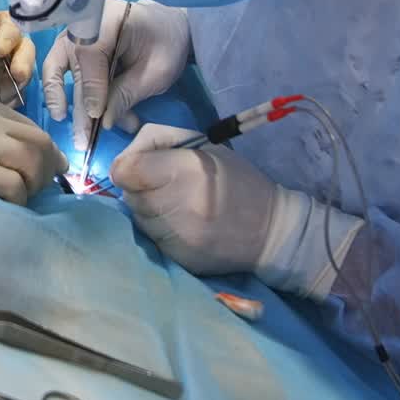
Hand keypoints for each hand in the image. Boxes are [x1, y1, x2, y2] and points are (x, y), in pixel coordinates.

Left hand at [0, 12, 35, 104]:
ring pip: (25, 70)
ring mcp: (6, 67)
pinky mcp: (7, 88)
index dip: (8, 34)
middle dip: (24, 60)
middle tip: (18, 75)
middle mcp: (1, 45)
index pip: (7, 22)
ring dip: (18, 83)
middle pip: (24, 47)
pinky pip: (17, 92)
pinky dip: (12, 98)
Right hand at [0, 91, 67, 204]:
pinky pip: (14, 186)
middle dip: (48, 167)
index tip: (46, 169)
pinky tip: (7, 206)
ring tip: (24, 199)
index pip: (28, 125)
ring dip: (35, 184)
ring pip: (32, 162)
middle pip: (38, 142)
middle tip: (45, 188)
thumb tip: (14, 157)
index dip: (43, 150)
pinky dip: (18, 199)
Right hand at [42, 0, 190, 151]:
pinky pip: (56, 69)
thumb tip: (103, 121)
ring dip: (61, 101)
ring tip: (73, 131)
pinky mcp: (70, 47)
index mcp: (107, 18)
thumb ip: (128, 92)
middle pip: (74, 68)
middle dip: (80, 108)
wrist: (168, 27)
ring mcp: (73, 34)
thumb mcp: (157, 71)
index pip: (91, 54)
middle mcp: (82, 22)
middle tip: (84, 141)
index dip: (94, 89)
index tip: (98, 118)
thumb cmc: (166, 44)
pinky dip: (58, 92)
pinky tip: (64, 113)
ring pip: (55, 68)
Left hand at [108, 124, 362, 299]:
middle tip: (162, 185)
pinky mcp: (180, 258)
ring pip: (138, 218)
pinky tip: (181, 224)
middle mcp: (179, 204)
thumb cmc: (237, 181)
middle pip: (130, 194)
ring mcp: (179, 236)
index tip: (138, 167)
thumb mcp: (204, 147)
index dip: (127, 166)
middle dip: (138, 187)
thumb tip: (127, 153)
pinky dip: (158, 230)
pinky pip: (151, 239)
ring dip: (146, 209)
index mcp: (188, 170)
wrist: (272, 233)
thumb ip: (160, 141)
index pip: (128, 170)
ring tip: (174, 204)